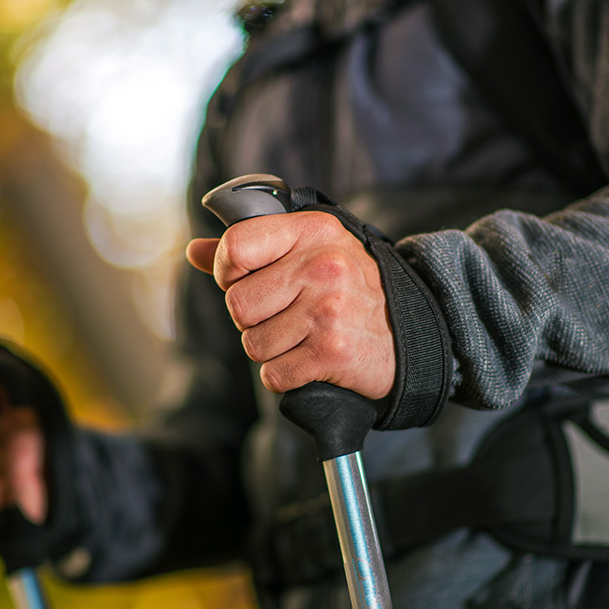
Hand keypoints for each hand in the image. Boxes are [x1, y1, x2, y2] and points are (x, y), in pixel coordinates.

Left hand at [186, 211, 394, 399]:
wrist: (414, 332)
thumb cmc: (352, 289)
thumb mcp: (312, 250)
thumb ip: (251, 250)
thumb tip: (194, 252)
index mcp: (312, 231)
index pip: (235, 247)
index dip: (228, 271)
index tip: (245, 280)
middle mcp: (321, 267)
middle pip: (238, 304)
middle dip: (253, 319)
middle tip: (287, 316)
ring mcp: (328, 311)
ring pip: (253, 344)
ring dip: (272, 350)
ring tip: (304, 338)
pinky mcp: (333, 353)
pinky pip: (274, 374)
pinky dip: (287, 376)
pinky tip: (311, 360)